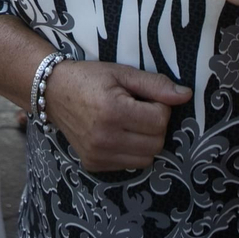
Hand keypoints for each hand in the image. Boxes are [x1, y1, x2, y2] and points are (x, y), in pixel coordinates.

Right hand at [42, 61, 191, 171]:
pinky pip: (129, 164)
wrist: (53, 92)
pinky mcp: (94, 164)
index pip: (160, 120)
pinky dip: (131, 151)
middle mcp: (105, 137)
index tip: (144, 98)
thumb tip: (186, 95)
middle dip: (155, 125)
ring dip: (146, 141)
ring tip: (130, 122)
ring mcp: (98, 154)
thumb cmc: (89, 78)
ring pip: (146, 158)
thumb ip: (155, 85)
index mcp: (113, 110)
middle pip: (157, 142)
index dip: (159, 106)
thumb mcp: (122, 73)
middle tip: (139, 109)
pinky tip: (118, 134)